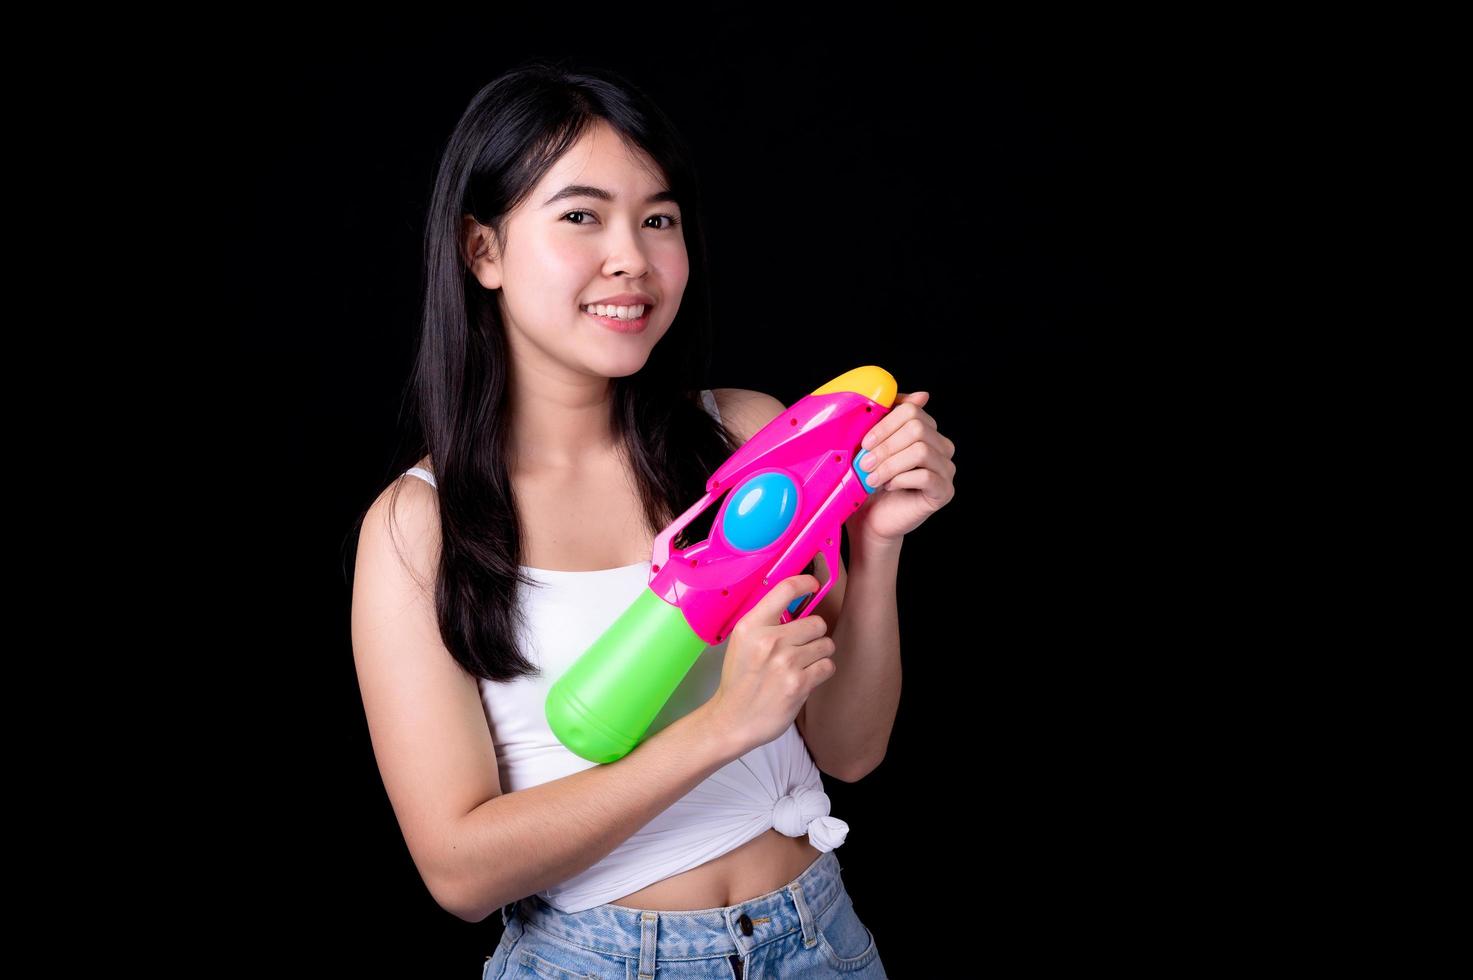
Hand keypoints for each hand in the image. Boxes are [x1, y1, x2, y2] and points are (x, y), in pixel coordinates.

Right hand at [704, 574, 835, 756]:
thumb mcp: (742, 642)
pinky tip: (805, 679)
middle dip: (814, 635)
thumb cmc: (740, 679)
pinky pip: (828, 666)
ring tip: (802, 665)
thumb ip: (766, 622)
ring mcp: (785, 663)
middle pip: (817, 622)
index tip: (813, 585)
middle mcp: (769, 641)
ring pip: (826, 644)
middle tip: (802, 646)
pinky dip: (821, 672)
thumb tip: (796, 603)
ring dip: (819, 655)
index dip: (805, 583)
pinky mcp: (798, 684)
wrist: (733, 719)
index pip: (785, 589)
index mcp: (751, 625)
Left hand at [850, 391, 956, 545]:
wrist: (870, 520)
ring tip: (871, 477)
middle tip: (864, 463)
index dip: (885, 424)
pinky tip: (887, 487)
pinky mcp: (944, 491)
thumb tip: (922, 394)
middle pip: (918, 429)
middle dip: (886, 445)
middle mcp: (941, 447)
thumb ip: (889, 418)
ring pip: (921, 451)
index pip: (912, 411)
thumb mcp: (873, 444)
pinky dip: (900, 479)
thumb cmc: (869, 480)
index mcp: (926, 431)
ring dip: (890, 464)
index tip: (865, 442)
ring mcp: (946, 469)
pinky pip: (926, 476)